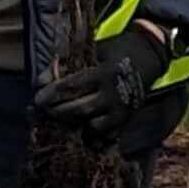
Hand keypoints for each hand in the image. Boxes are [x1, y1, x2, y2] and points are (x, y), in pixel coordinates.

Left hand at [37, 25, 173, 136]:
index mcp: (105, 73)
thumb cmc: (117, 51)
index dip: (52, 94)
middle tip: (45, 110)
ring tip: (62, 120)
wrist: (151, 56)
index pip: (73, 87)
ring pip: (93, 127)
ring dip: (74, 125)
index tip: (37, 98)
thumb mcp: (94, 50)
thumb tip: (41, 80)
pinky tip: (80, 131)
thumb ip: (69, 63)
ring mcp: (123, 110)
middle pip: (80, 110)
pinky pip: (107, 137)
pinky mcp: (127, 120)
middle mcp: (114, 94)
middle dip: (58, 112)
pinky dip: (91, 137)